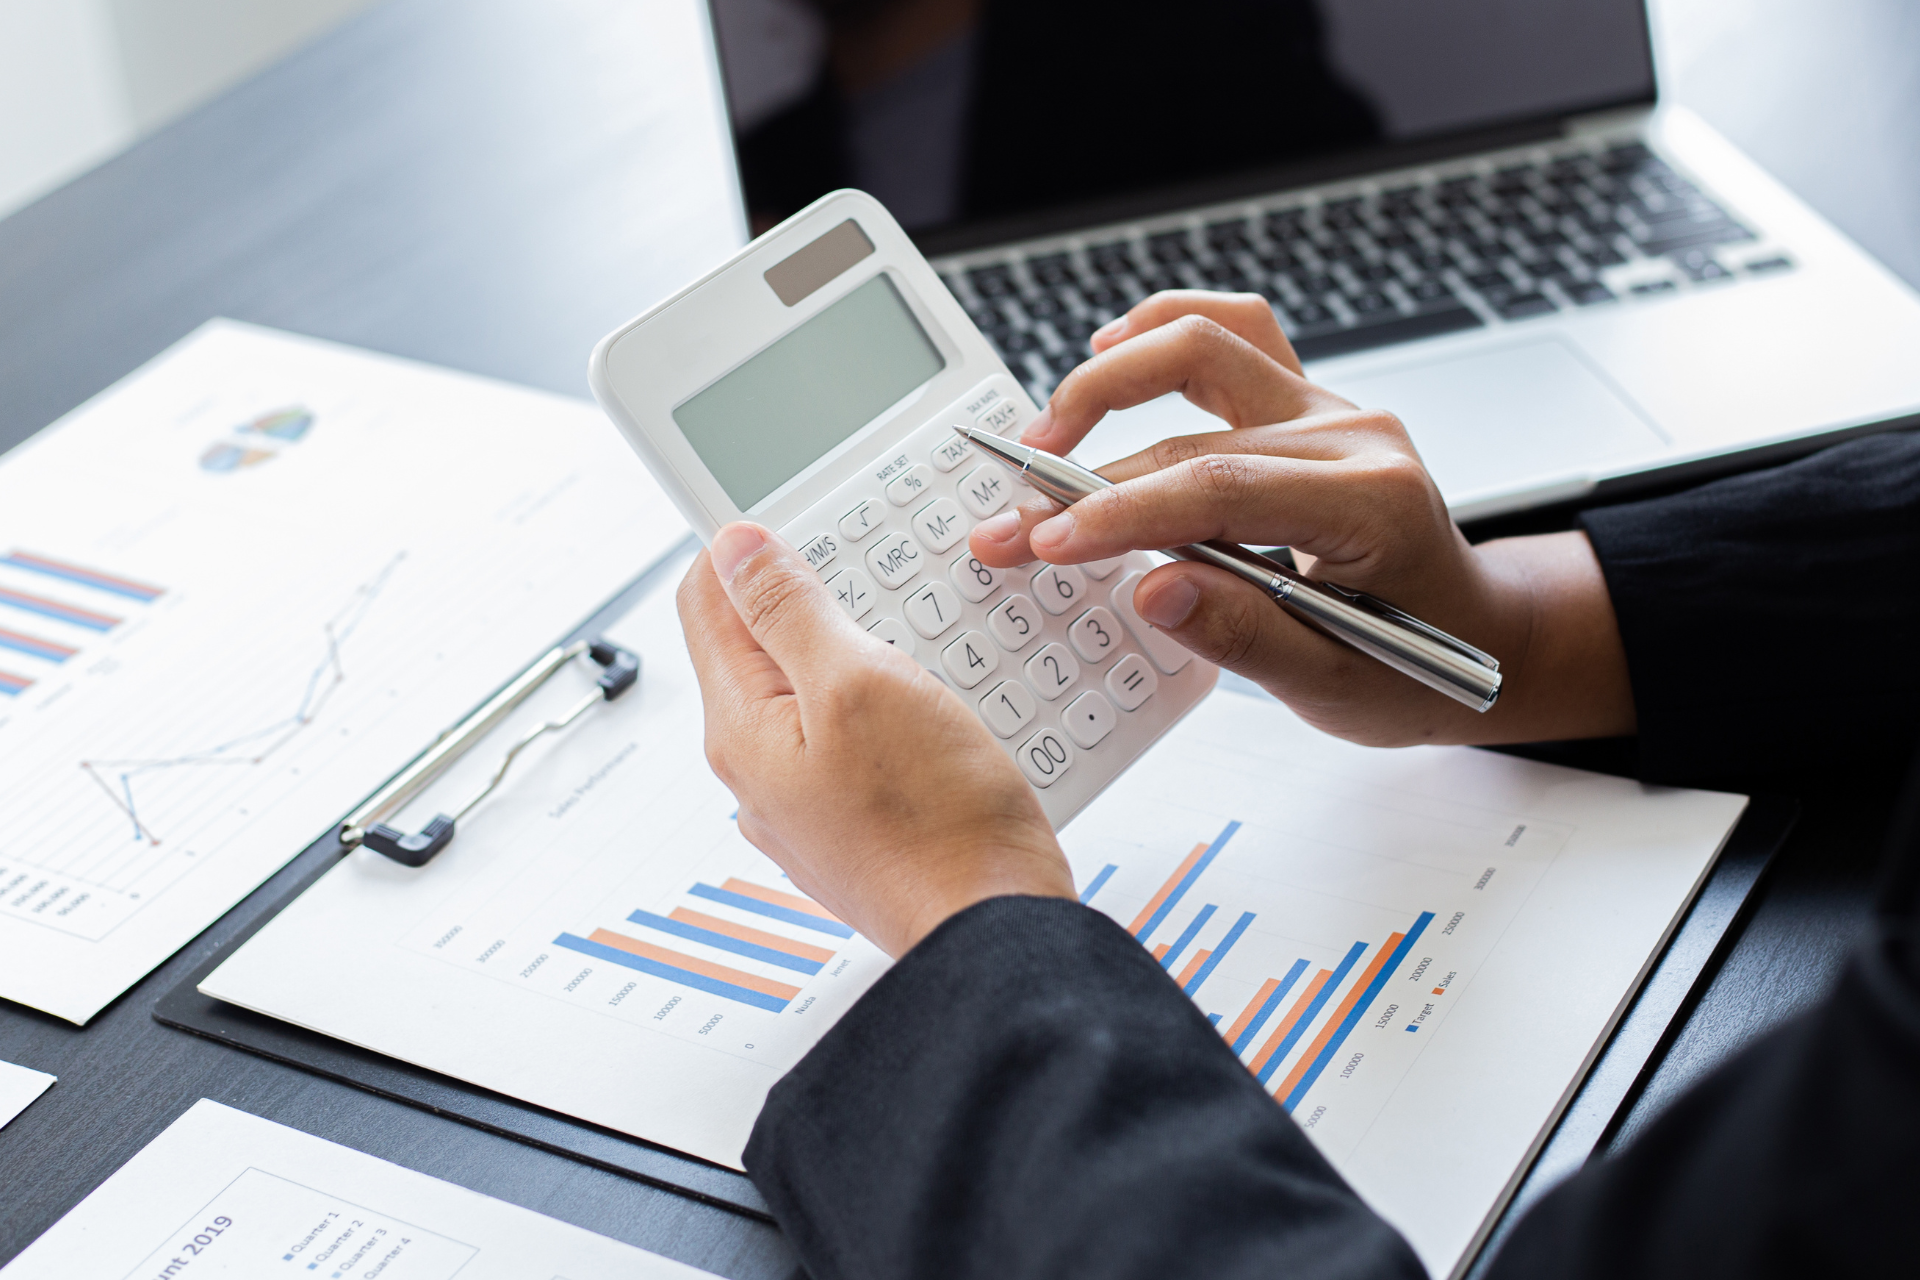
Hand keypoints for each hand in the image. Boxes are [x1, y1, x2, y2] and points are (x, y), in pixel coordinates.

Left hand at [677, 523, 1074, 956]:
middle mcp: (759, 772)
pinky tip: (938, 706)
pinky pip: (857, 741)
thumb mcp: (860, 681)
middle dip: (814, 598)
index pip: (706, 602)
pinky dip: (891, 707)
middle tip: (876, 575)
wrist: (996, 928)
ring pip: (816, 693)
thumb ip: (790, 610)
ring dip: (860, 652)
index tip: (798, 515)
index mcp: (741, 730)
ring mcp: (807, 805)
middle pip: (761, 647)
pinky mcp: (858, 825)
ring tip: (917, 642)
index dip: (745, 546)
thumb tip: (737, 549)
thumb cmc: (937, 820)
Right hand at [970, 291, 1632, 746]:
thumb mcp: (1335, 688)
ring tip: (1043, 433)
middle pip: (1192, 428)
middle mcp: (1352, 436)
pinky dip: (1166, 329)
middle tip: (1012, 526)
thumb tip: (1152, 589)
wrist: (1474, 634)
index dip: (1121, 514)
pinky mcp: (1304, 402)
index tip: (1046, 543)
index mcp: (1371, 505)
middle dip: (1084, 478)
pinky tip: (1108, 348)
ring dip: (1113, 378)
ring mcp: (1328, 408)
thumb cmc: (1412, 666)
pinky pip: (1234, 331)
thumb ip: (1244, 637)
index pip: (1221, 490)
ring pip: (1208, 342)